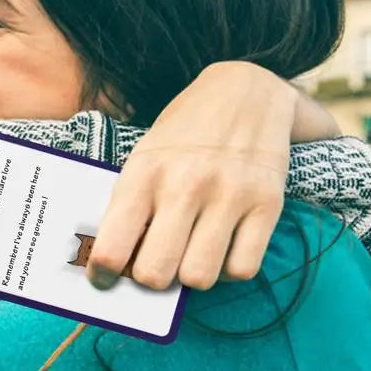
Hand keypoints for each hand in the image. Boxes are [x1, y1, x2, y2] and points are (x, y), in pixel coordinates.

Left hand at [89, 61, 305, 290]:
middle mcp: (185, 185)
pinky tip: (223, 249)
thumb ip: (129, 208)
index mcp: (144, 174)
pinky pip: (242, 269)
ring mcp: (229, 194)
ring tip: (192, 254)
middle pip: (155, 274)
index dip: (103, 275)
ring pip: (199, 278)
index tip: (105, 279)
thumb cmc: (184, 136)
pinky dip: (229, 270)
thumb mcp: (144, 158)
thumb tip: (115, 269)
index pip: (111, 248)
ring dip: (191, 276)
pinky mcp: (268, 203)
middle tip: (156, 263)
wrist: (246, 91)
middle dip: (150, 279)